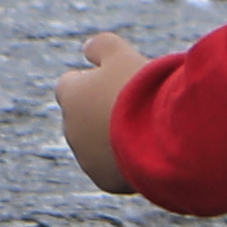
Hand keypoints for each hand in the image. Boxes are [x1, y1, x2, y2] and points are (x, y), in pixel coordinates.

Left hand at [52, 34, 147, 194]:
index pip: (68, 85)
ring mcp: (86, 158)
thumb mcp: (122, 56)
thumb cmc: (139, 91)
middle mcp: (71, 129)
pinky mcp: (105, 180)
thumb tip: (88, 48)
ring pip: (96, 145)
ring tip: (144, 129)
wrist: (158, 137)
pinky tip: (147, 151)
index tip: (111, 80)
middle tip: (133, 105)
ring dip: (111, 138)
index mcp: (70, 96)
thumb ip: (102, 47)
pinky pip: (112, 169)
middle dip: (99, 112)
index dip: (90, 81)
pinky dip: (124, 161)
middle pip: (82, 117)